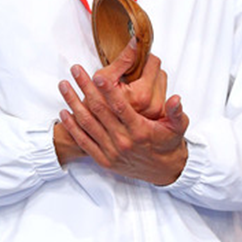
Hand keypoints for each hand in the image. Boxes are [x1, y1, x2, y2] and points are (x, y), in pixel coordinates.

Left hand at [58, 39, 188, 184]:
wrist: (164, 172)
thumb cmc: (168, 144)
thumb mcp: (178, 127)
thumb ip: (175, 112)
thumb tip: (176, 99)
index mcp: (140, 130)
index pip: (120, 107)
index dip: (108, 90)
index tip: (98, 75)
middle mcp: (123, 141)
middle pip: (99, 110)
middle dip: (85, 88)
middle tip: (75, 70)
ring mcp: (111, 151)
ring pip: (87, 124)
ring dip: (73, 103)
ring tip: (64, 85)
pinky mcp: (103, 160)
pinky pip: (84, 141)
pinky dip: (72, 127)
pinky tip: (63, 112)